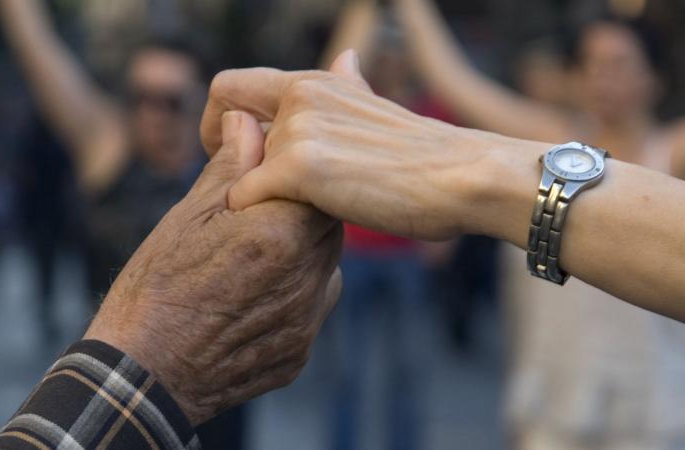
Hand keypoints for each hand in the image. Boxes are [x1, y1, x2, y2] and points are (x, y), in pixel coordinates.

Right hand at [85, 111, 344, 424]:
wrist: (142, 376)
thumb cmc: (155, 288)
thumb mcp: (186, 216)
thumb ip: (230, 166)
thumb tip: (248, 121)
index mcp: (281, 233)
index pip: (317, 180)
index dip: (296, 167)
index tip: (272, 164)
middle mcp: (307, 278)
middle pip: (327, 222)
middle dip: (300, 206)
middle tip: (259, 205)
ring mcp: (306, 322)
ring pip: (324, 266)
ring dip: (299, 251)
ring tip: (248, 254)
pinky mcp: (299, 353)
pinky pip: (309, 309)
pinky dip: (289, 294)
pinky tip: (247, 295)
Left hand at [201, 51, 547, 241]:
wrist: (466, 179)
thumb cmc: (427, 161)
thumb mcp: (375, 113)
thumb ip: (345, 93)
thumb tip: (344, 62)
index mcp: (314, 83)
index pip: (232, 88)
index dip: (218, 125)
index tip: (234, 160)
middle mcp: (300, 96)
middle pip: (228, 138)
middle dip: (233, 171)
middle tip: (258, 202)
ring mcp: (299, 129)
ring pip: (239, 173)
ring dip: (258, 201)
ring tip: (303, 221)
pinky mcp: (300, 167)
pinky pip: (243, 198)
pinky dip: (256, 221)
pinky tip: (294, 231)